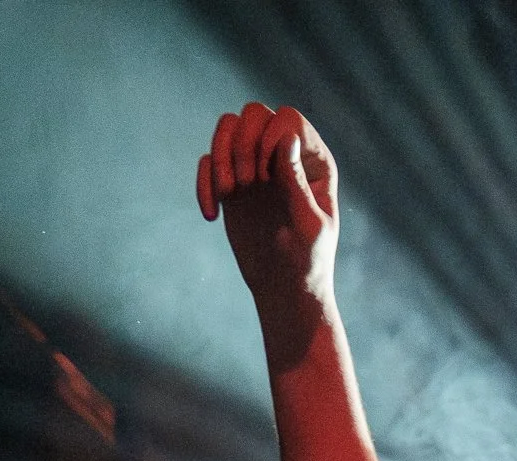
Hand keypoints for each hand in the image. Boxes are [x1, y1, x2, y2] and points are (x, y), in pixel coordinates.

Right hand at [198, 104, 339, 343]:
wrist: (285, 289)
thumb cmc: (307, 261)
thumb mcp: (309, 225)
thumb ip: (297, 182)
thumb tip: (286, 139)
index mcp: (313, 159)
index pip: (288, 119)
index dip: (271, 139)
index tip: (269, 179)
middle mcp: (283, 154)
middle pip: (253, 114)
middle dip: (243, 145)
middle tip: (248, 186)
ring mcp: (255, 164)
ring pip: (226, 127)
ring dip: (220, 156)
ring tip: (229, 194)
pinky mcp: (231, 182)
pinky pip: (206, 161)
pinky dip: (203, 183)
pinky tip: (211, 214)